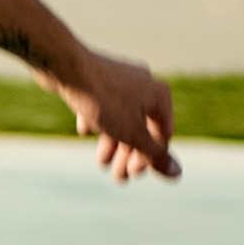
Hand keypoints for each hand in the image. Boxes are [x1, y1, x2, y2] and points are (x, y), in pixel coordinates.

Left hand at [50, 46, 178, 183]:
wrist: (66, 67)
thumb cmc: (103, 101)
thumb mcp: (132, 135)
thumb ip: (154, 155)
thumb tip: (177, 174)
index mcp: (160, 95)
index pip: (163, 135)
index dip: (150, 158)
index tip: (133, 174)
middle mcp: (144, 83)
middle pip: (141, 128)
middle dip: (129, 155)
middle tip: (118, 177)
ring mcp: (121, 78)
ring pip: (121, 118)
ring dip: (112, 143)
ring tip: (102, 161)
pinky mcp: (99, 77)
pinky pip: (102, 105)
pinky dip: (97, 121)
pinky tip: (85, 130)